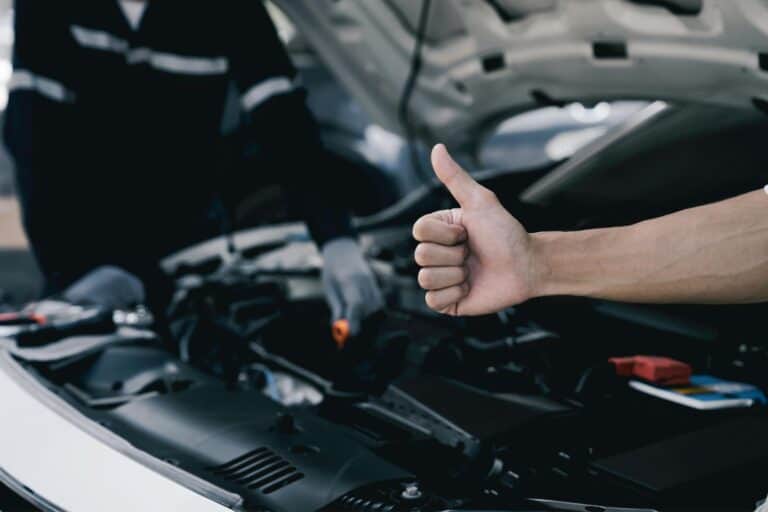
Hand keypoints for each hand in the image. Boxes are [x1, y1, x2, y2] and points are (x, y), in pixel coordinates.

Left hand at [322, 238, 384, 335]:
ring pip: (377, 307)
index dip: (355, 320)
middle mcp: (365, 280)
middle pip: (369, 308)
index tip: (351, 335)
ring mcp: (373, 282)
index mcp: (349, 279)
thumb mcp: (329, 289)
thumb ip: (336, 307)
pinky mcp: (377, 286)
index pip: (356, 303)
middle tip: (349, 335)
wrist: (343, 252)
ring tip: (354, 323)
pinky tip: (362, 316)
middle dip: (361, 323)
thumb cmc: (332, 271)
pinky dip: (372, 313)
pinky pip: (379, 304)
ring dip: (367, 319)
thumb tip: (338, 327)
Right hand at [412, 144, 536, 315]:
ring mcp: (440, 278)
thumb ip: (455, 177)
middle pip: (421, 255)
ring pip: (426, 278)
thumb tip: (437, 148)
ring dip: (456, 275)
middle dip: (454, 255)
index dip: (446, 234)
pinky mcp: (446, 301)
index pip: (419, 231)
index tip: (467, 232)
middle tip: (473, 253)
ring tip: (472, 271)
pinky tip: (470, 287)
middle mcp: (435, 253)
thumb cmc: (506, 233)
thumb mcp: (480, 201)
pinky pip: (433, 301)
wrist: (527, 266)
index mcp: (438, 231)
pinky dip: (455, 293)